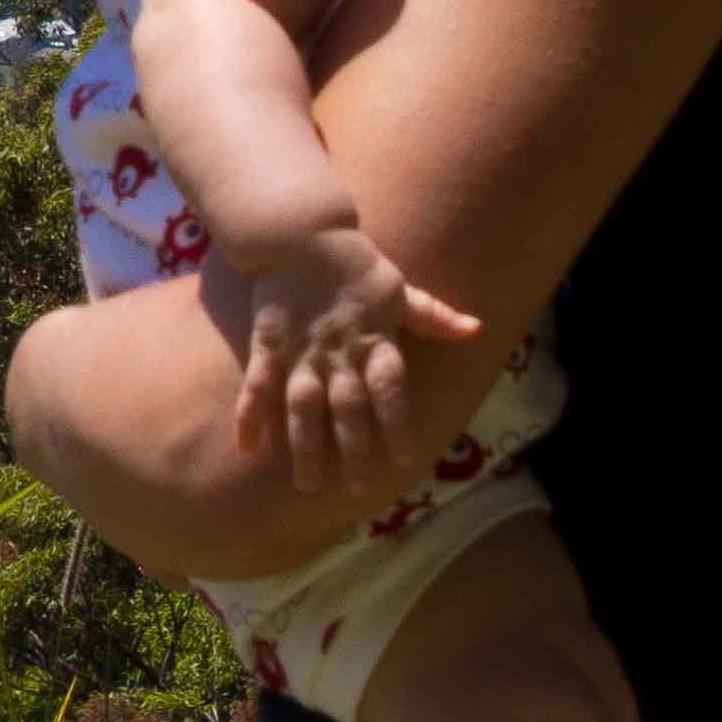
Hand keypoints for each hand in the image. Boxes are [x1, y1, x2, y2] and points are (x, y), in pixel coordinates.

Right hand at [221, 222, 478, 492]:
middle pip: (348, 409)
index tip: (403, 460)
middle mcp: (339, 353)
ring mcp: (302, 352)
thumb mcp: (400, 289)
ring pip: (304, 407)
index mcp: (375, 341)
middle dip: (354, 450)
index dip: (396, 425)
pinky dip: (251, 416)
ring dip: (306, 446)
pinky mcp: (269, 346)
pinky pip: (258, 386)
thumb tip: (476, 329)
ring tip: (308, 484)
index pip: (390, 390)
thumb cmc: (355, 263)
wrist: (301, 233)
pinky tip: (245, 448)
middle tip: (358, 489)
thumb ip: (434, 317)